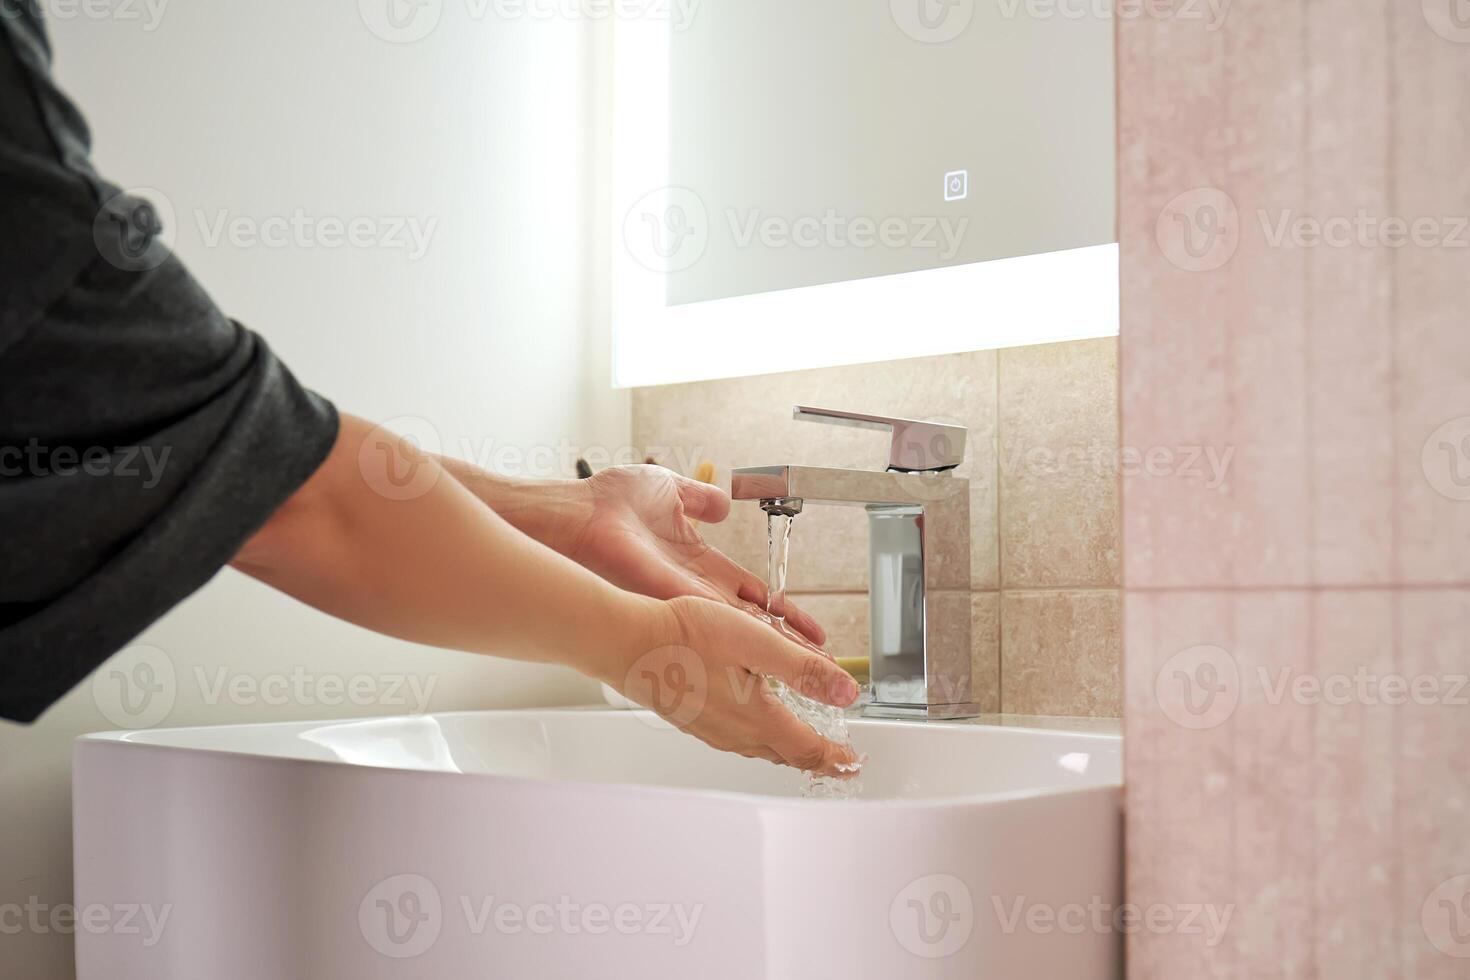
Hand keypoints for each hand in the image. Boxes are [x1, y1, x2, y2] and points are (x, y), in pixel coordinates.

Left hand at [567, 465, 827, 645]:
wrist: (580, 514)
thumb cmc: (612, 502)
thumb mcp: (672, 489)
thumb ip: (701, 499)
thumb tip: (723, 504)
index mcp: (698, 564)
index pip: (751, 594)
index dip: (781, 611)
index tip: (810, 630)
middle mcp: (694, 589)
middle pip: (751, 621)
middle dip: (788, 642)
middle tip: (822, 664)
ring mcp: (683, 600)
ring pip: (738, 629)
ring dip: (773, 649)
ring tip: (806, 670)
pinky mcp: (671, 602)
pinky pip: (716, 620)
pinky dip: (743, 637)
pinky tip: (769, 654)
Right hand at [602, 596, 860, 776]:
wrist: (628, 644)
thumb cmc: (685, 637)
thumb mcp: (757, 643)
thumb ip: (804, 669)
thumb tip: (846, 692)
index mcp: (757, 718)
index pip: (808, 749)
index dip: (836, 758)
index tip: (853, 764)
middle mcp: (735, 732)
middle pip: (786, 755)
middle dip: (816, 760)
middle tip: (836, 764)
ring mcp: (711, 729)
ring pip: (760, 749)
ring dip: (787, 751)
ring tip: (801, 748)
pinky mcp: (693, 719)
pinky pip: (736, 740)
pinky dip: (759, 740)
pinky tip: (752, 726)